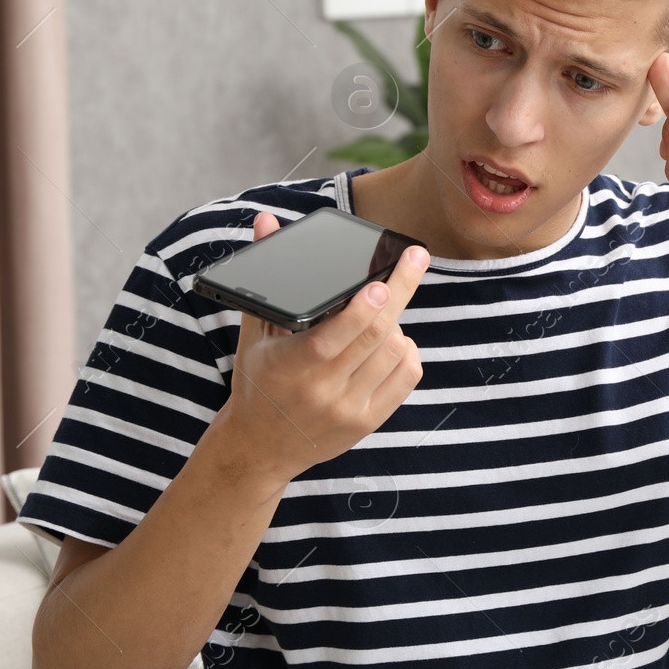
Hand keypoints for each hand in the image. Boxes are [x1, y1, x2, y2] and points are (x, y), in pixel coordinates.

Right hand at [210, 211, 429, 493]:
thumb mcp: (254, 331)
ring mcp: (349, 409)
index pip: (335, 336)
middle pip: (375, 336)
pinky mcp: (369, 421)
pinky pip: (406, 376)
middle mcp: (322, 390)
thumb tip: (267, 221)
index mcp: (290, 366)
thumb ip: (267, 276)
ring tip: (384, 310)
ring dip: (396, 323)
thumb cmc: (258, 381)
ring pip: (394, 352)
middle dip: (400, 290)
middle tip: (414, 259)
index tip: (381, 282)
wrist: (260, 447)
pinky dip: (406, 351)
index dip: (363, 308)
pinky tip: (392, 340)